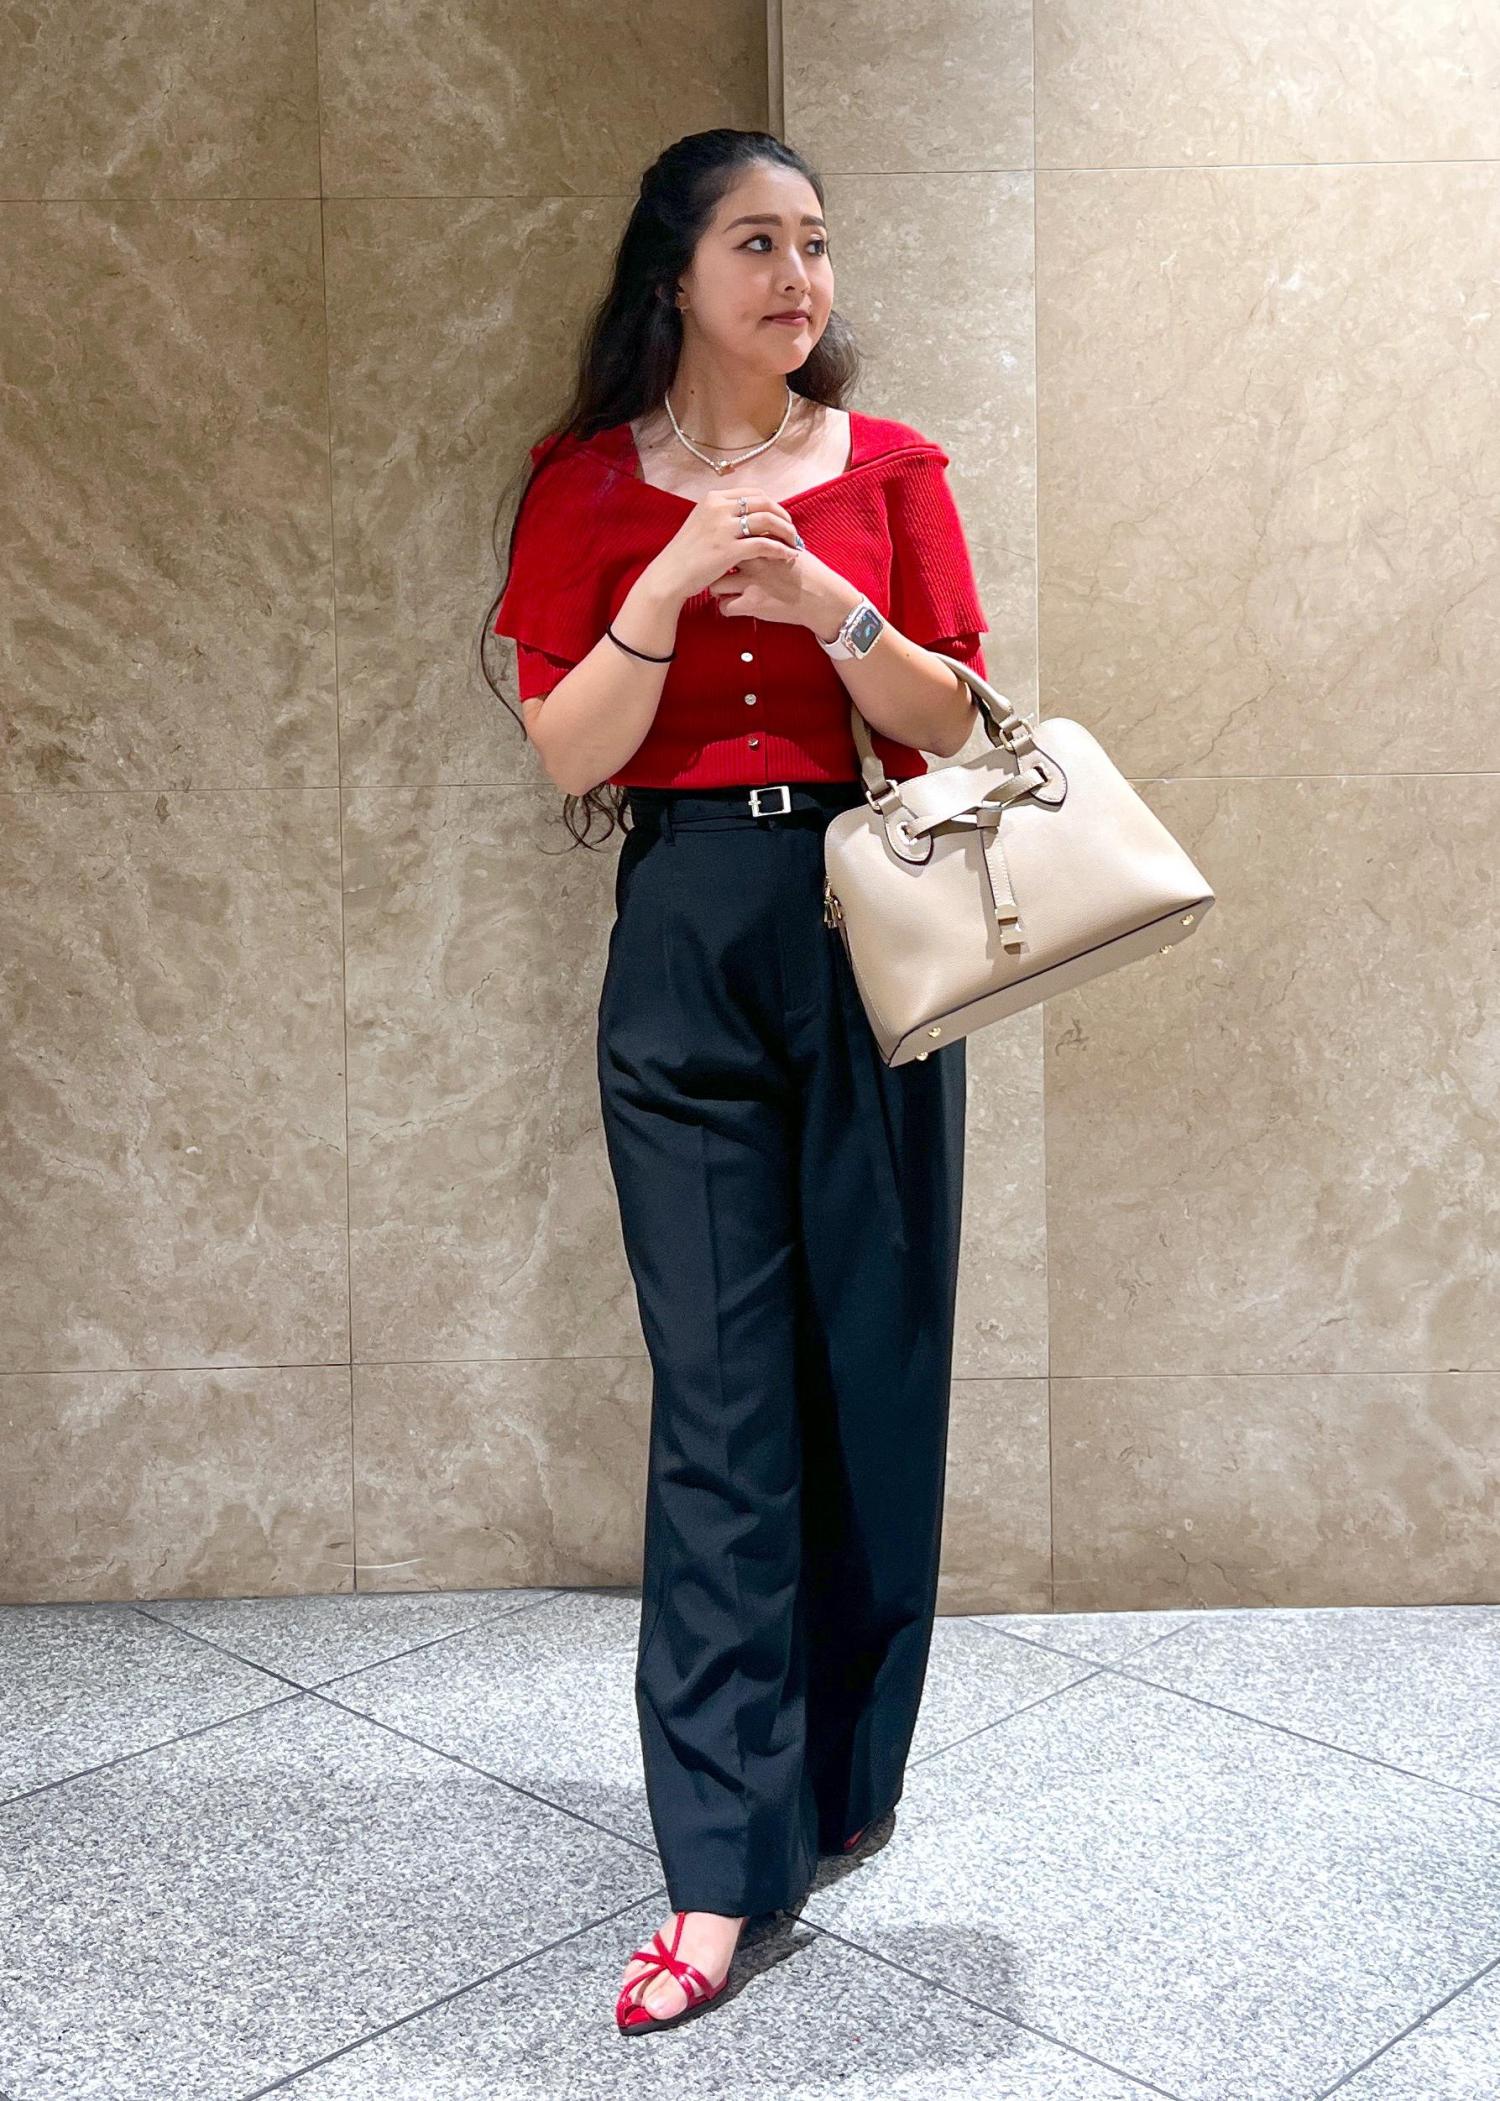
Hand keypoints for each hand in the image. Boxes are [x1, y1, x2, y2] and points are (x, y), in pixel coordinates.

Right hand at [644, 484, 801, 606]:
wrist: (669, 575)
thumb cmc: (685, 555)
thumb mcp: (700, 524)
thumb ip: (720, 515)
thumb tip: (743, 513)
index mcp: (713, 498)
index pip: (753, 493)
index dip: (772, 505)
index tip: (780, 518)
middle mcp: (719, 508)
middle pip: (764, 503)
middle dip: (783, 516)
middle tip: (792, 531)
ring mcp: (724, 528)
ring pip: (767, 521)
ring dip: (786, 531)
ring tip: (794, 544)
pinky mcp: (729, 549)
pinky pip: (764, 544)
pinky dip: (780, 549)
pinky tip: (788, 556)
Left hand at [710, 542, 857, 636]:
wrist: (823, 597)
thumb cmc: (810, 573)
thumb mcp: (791, 547)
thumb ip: (770, 539)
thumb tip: (756, 534)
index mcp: (763, 542)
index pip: (732, 537)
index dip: (725, 545)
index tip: (725, 552)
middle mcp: (754, 559)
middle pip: (718, 558)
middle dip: (716, 566)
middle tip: (719, 572)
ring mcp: (751, 582)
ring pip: (716, 583)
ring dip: (718, 588)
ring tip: (727, 591)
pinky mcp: (752, 603)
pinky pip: (724, 607)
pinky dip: (726, 608)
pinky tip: (735, 606)